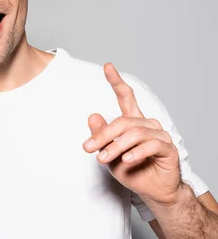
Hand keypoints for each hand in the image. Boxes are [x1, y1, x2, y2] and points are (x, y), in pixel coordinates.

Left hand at [83, 63, 181, 205]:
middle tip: (88, 148)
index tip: (107, 66)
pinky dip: (136, 152)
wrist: (152, 191)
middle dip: (103, 135)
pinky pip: (151, 145)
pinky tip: (127, 160)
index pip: (126, 96)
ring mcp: (159, 134)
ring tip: (103, 158)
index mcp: (133, 121)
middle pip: (123, 121)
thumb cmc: (131, 170)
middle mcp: (147, 123)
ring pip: (134, 133)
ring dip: (116, 146)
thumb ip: (102, 136)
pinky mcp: (168, 148)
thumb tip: (92, 115)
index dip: (116, 81)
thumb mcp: (109, 153)